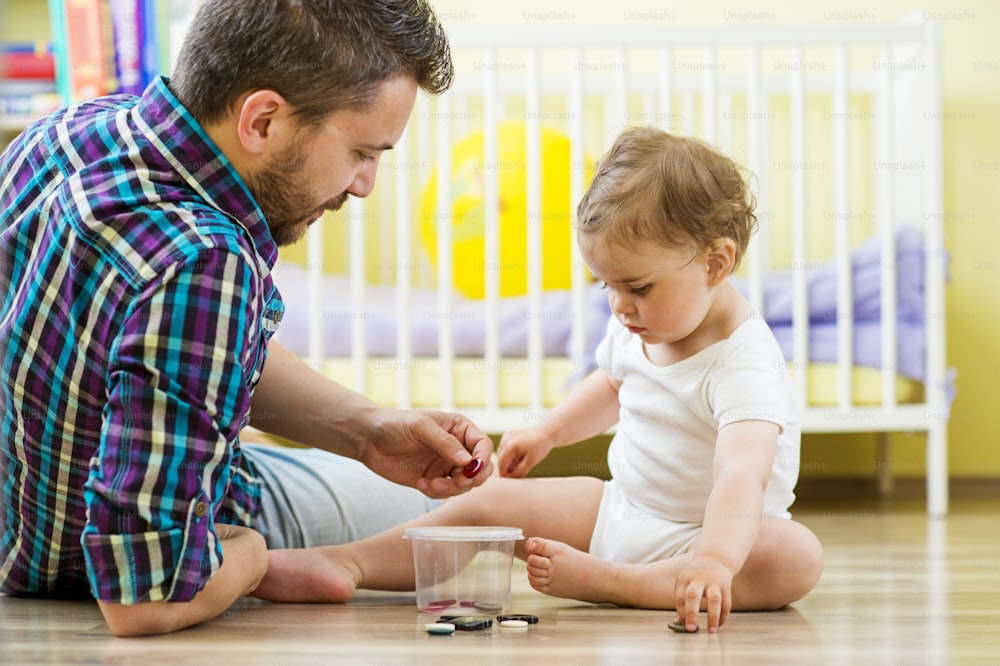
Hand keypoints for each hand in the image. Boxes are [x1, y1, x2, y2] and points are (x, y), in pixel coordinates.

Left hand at [355, 408, 494, 498]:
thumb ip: (444, 442)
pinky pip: (444, 493)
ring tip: (432, 484)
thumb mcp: (420, 427)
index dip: (483, 458)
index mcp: (459, 428)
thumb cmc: (394, 424)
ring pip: (464, 484)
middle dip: (471, 479)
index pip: (482, 445)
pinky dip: (436, 493)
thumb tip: (468, 460)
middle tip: (457, 482)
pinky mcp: (432, 479)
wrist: (368, 439)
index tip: (472, 469)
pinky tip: (420, 484)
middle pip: (479, 469)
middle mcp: (456, 448)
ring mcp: (444, 465)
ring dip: (452, 489)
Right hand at [496, 427, 554, 477]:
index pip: (501, 464)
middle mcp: (505, 439)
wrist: (546, 433)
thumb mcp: (531, 462)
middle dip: (507, 468)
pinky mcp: (507, 436)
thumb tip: (509, 479)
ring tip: (520, 464)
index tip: (509, 481)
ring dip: (508, 462)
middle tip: (517, 474)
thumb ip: (519, 472)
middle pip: (500, 459)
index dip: (504, 474)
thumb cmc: (540, 446)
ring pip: (502, 455)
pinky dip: (509, 456)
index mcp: (510, 445)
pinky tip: (519, 458)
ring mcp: (506, 436)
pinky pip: (504, 449)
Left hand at [674, 555, 733, 632]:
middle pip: (693, 595)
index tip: (683, 624)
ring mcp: (713, 581)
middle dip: (691, 613)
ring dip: (713, 617)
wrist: (714, 557)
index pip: (680, 597)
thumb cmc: (695, 575)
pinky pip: (726, 603)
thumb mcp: (685, 581)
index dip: (681, 612)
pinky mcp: (726, 585)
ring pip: (714, 600)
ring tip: (711, 631)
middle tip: (691, 629)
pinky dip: (723, 616)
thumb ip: (682, 600)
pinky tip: (719, 625)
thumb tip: (678, 622)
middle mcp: (698, 578)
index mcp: (685, 577)